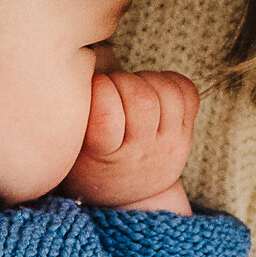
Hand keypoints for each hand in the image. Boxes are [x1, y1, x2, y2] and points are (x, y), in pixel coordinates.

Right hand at [62, 67, 199, 211]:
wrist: (127, 195)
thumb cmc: (86, 162)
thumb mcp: (67, 147)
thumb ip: (71, 112)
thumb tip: (83, 61)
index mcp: (104, 156)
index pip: (107, 116)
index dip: (99, 89)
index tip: (91, 88)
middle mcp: (141, 152)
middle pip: (142, 100)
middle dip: (122, 80)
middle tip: (109, 86)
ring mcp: (169, 143)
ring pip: (169, 93)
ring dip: (146, 79)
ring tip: (130, 87)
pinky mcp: (185, 132)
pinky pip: (188, 92)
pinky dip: (170, 80)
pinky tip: (151, 89)